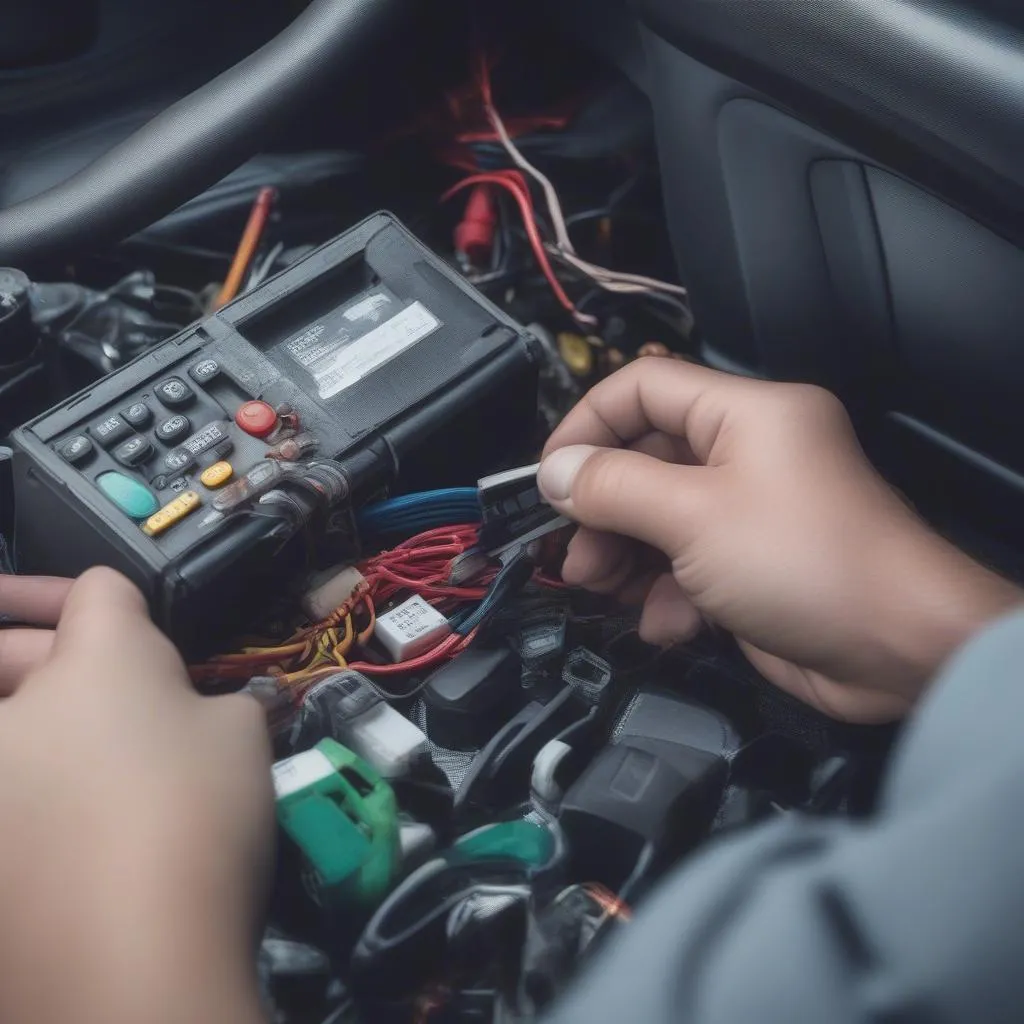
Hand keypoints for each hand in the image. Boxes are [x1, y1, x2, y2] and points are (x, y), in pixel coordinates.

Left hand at [0, 568, 272, 1023]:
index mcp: (95, 656)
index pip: (101, 588)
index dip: (126, 602)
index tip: (142, 636)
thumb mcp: (243, 737)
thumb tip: (200, 709)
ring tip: (89, 763)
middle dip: (55, 654)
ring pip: (7, 727)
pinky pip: (9, 789)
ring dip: (35, 728)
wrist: (131, 962)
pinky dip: (28, 794)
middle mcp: (20, 702)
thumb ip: (216, 701)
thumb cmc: (198, 817)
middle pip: (19, 648)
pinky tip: (75, 829)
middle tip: (114, 699)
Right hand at [539, 361, 1021, 722]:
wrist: (898, 652)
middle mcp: (749, 455)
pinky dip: (666, 595)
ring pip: (659, 520)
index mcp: (747, 414)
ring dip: (625, 557)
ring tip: (604, 587)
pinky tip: (668, 623)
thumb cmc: (810, 564)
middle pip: (646, 461)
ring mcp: (751, 514)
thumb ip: (614, 487)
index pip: (646, 387)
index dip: (589, 424)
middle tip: (571, 550)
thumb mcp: (692, 516)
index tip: (549, 473)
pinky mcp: (752, 568)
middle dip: (602, 508)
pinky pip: (687, 567)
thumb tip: (555, 472)